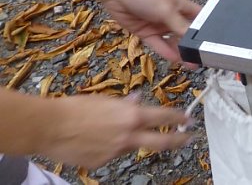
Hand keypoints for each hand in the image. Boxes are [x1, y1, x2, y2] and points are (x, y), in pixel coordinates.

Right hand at [49, 93, 190, 168]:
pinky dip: (108, 147)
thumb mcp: (106, 100)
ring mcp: (116, 152)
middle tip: (188, 137)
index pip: (164, 117)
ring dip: (130, 139)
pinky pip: (112, 155)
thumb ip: (126, 104)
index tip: (188, 119)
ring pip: (132, 146)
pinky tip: (93, 140)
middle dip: (179, 140)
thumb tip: (138, 100)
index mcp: (132, 116)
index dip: (179, 118)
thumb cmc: (77, 107)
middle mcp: (128, 135)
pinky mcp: (102, 164)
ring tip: (108, 130)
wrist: (50, 127)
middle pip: (162, 141)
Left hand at [102, 0, 200, 62]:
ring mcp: (159, 26)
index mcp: (182, 7)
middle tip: (204, 58)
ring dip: (181, 51)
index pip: (199, 18)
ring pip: (173, 41)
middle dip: (194, 43)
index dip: (207, 28)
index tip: (217, 42)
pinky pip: (159, 44)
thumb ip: (180, 26)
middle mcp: (173, 17)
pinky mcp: (147, 33)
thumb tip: (195, 39)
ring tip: (192, 63)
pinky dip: (166, 52)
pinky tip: (176, 59)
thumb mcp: (167, 10)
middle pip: (186, 32)